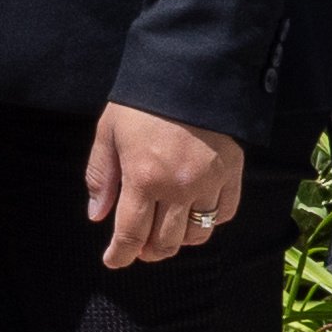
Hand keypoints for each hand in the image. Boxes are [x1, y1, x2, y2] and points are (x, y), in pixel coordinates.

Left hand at [80, 102, 247, 272]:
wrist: (190, 70)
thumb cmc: (142, 102)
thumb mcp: (109, 132)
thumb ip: (102, 176)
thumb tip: (97, 215)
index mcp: (144, 178)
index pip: (131, 234)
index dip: (121, 254)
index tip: (114, 260)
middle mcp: (179, 188)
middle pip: (166, 242)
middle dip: (148, 252)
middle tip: (139, 246)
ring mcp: (211, 182)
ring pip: (197, 234)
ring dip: (178, 240)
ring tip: (166, 230)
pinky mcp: (234, 173)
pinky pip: (224, 214)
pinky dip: (209, 221)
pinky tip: (194, 212)